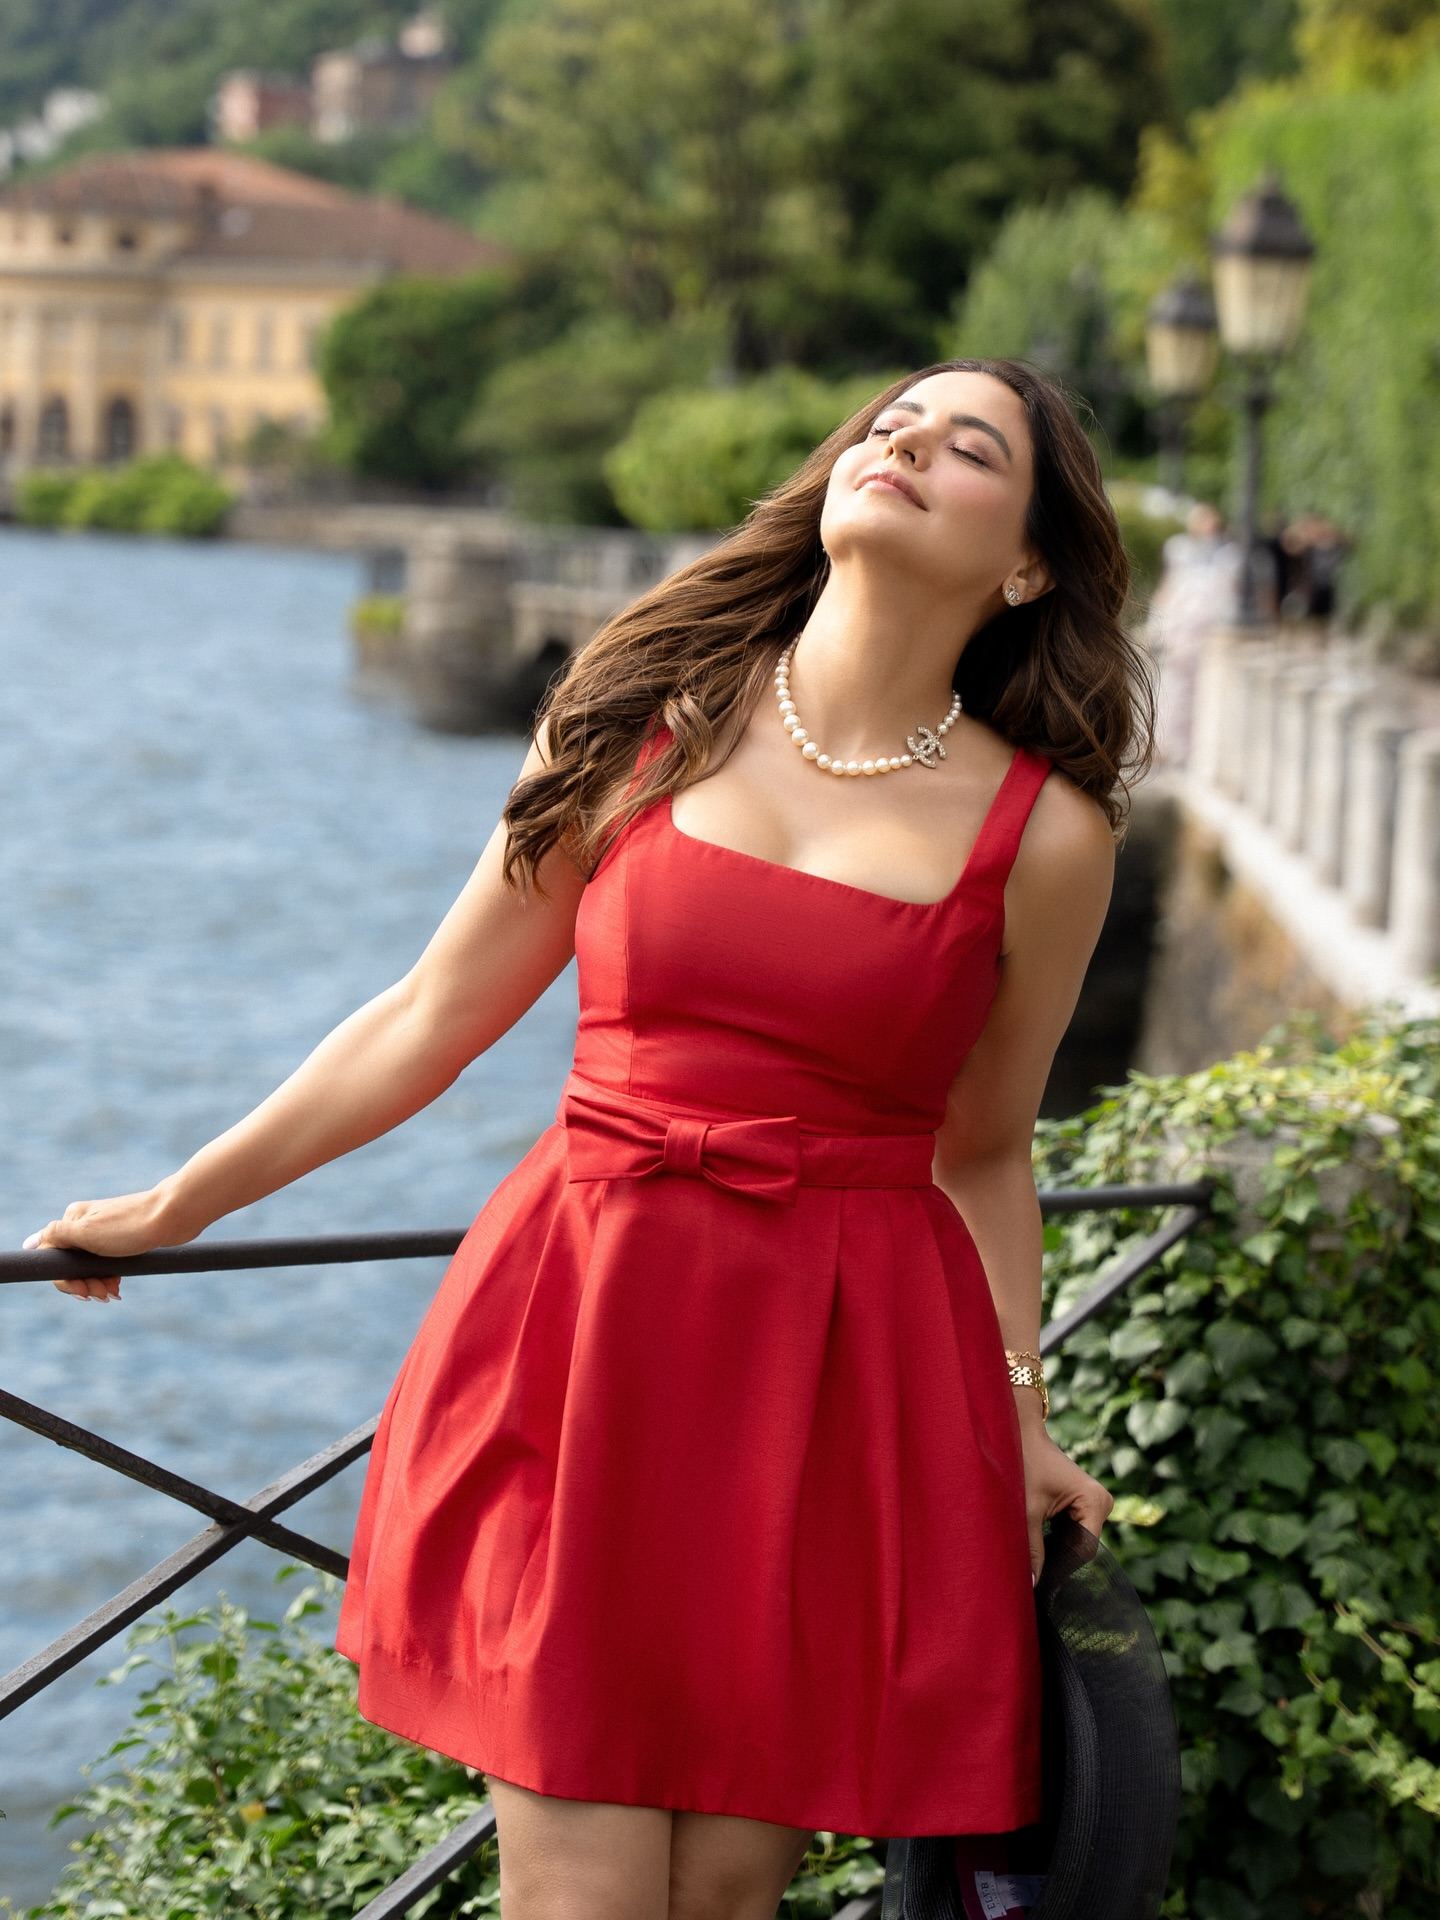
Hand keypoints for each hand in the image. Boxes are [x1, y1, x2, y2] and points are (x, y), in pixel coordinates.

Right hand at [21, 1187, 194, 1303]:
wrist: (174, 1216)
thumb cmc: (131, 1226)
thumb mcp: (88, 1232)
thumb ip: (57, 1237)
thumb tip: (31, 1243)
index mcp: (72, 1220)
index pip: (55, 1259)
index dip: (67, 1280)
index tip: (84, 1292)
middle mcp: (85, 1224)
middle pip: (72, 1265)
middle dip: (85, 1284)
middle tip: (105, 1295)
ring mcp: (104, 1233)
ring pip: (90, 1267)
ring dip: (98, 1284)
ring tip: (114, 1293)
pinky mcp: (122, 1241)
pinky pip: (107, 1265)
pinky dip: (110, 1278)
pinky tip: (118, 1289)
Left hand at [1017, 1407, 1114, 1585]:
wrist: (1020, 1433)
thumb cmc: (1023, 1464)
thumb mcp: (1025, 1511)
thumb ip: (1032, 1549)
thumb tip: (1033, 1586)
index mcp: (1095, 1501)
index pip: (1083, 1551)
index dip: (1062, 1569)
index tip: (1041, 1584)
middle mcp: (1103, 1502)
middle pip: (1081, 1547)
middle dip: (1058, 1559)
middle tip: (1031, 1572)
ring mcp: (1096, 1503)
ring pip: (1076, 1541)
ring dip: (1056, 1549)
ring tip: (1032, 1557)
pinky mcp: (1086, 1503)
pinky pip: (1074, 1531)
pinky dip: (1057, 1538)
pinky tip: (1038, 1543)